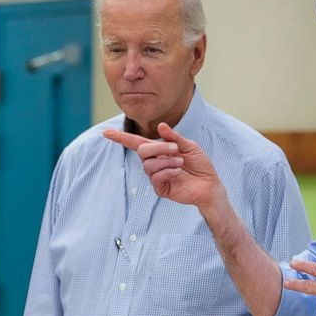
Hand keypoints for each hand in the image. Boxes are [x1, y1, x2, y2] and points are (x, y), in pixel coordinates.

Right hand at [103, 122, 225, 209]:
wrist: (210, 184)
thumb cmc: (200, 165)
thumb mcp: (189, 146)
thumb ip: (174, 137)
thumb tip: (160, 126)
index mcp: (159, 151)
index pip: (136, 143)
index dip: (121, 138)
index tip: (106, 133)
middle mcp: (154, 163)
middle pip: (142, 151)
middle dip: (158, 147)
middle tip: (175, 149)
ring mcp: (156, 177)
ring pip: (148, 165)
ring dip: (166, 161)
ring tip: (180, 163)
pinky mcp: (160, 189)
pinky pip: (156, 177)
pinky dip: (168, 171)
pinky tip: (179, 172)